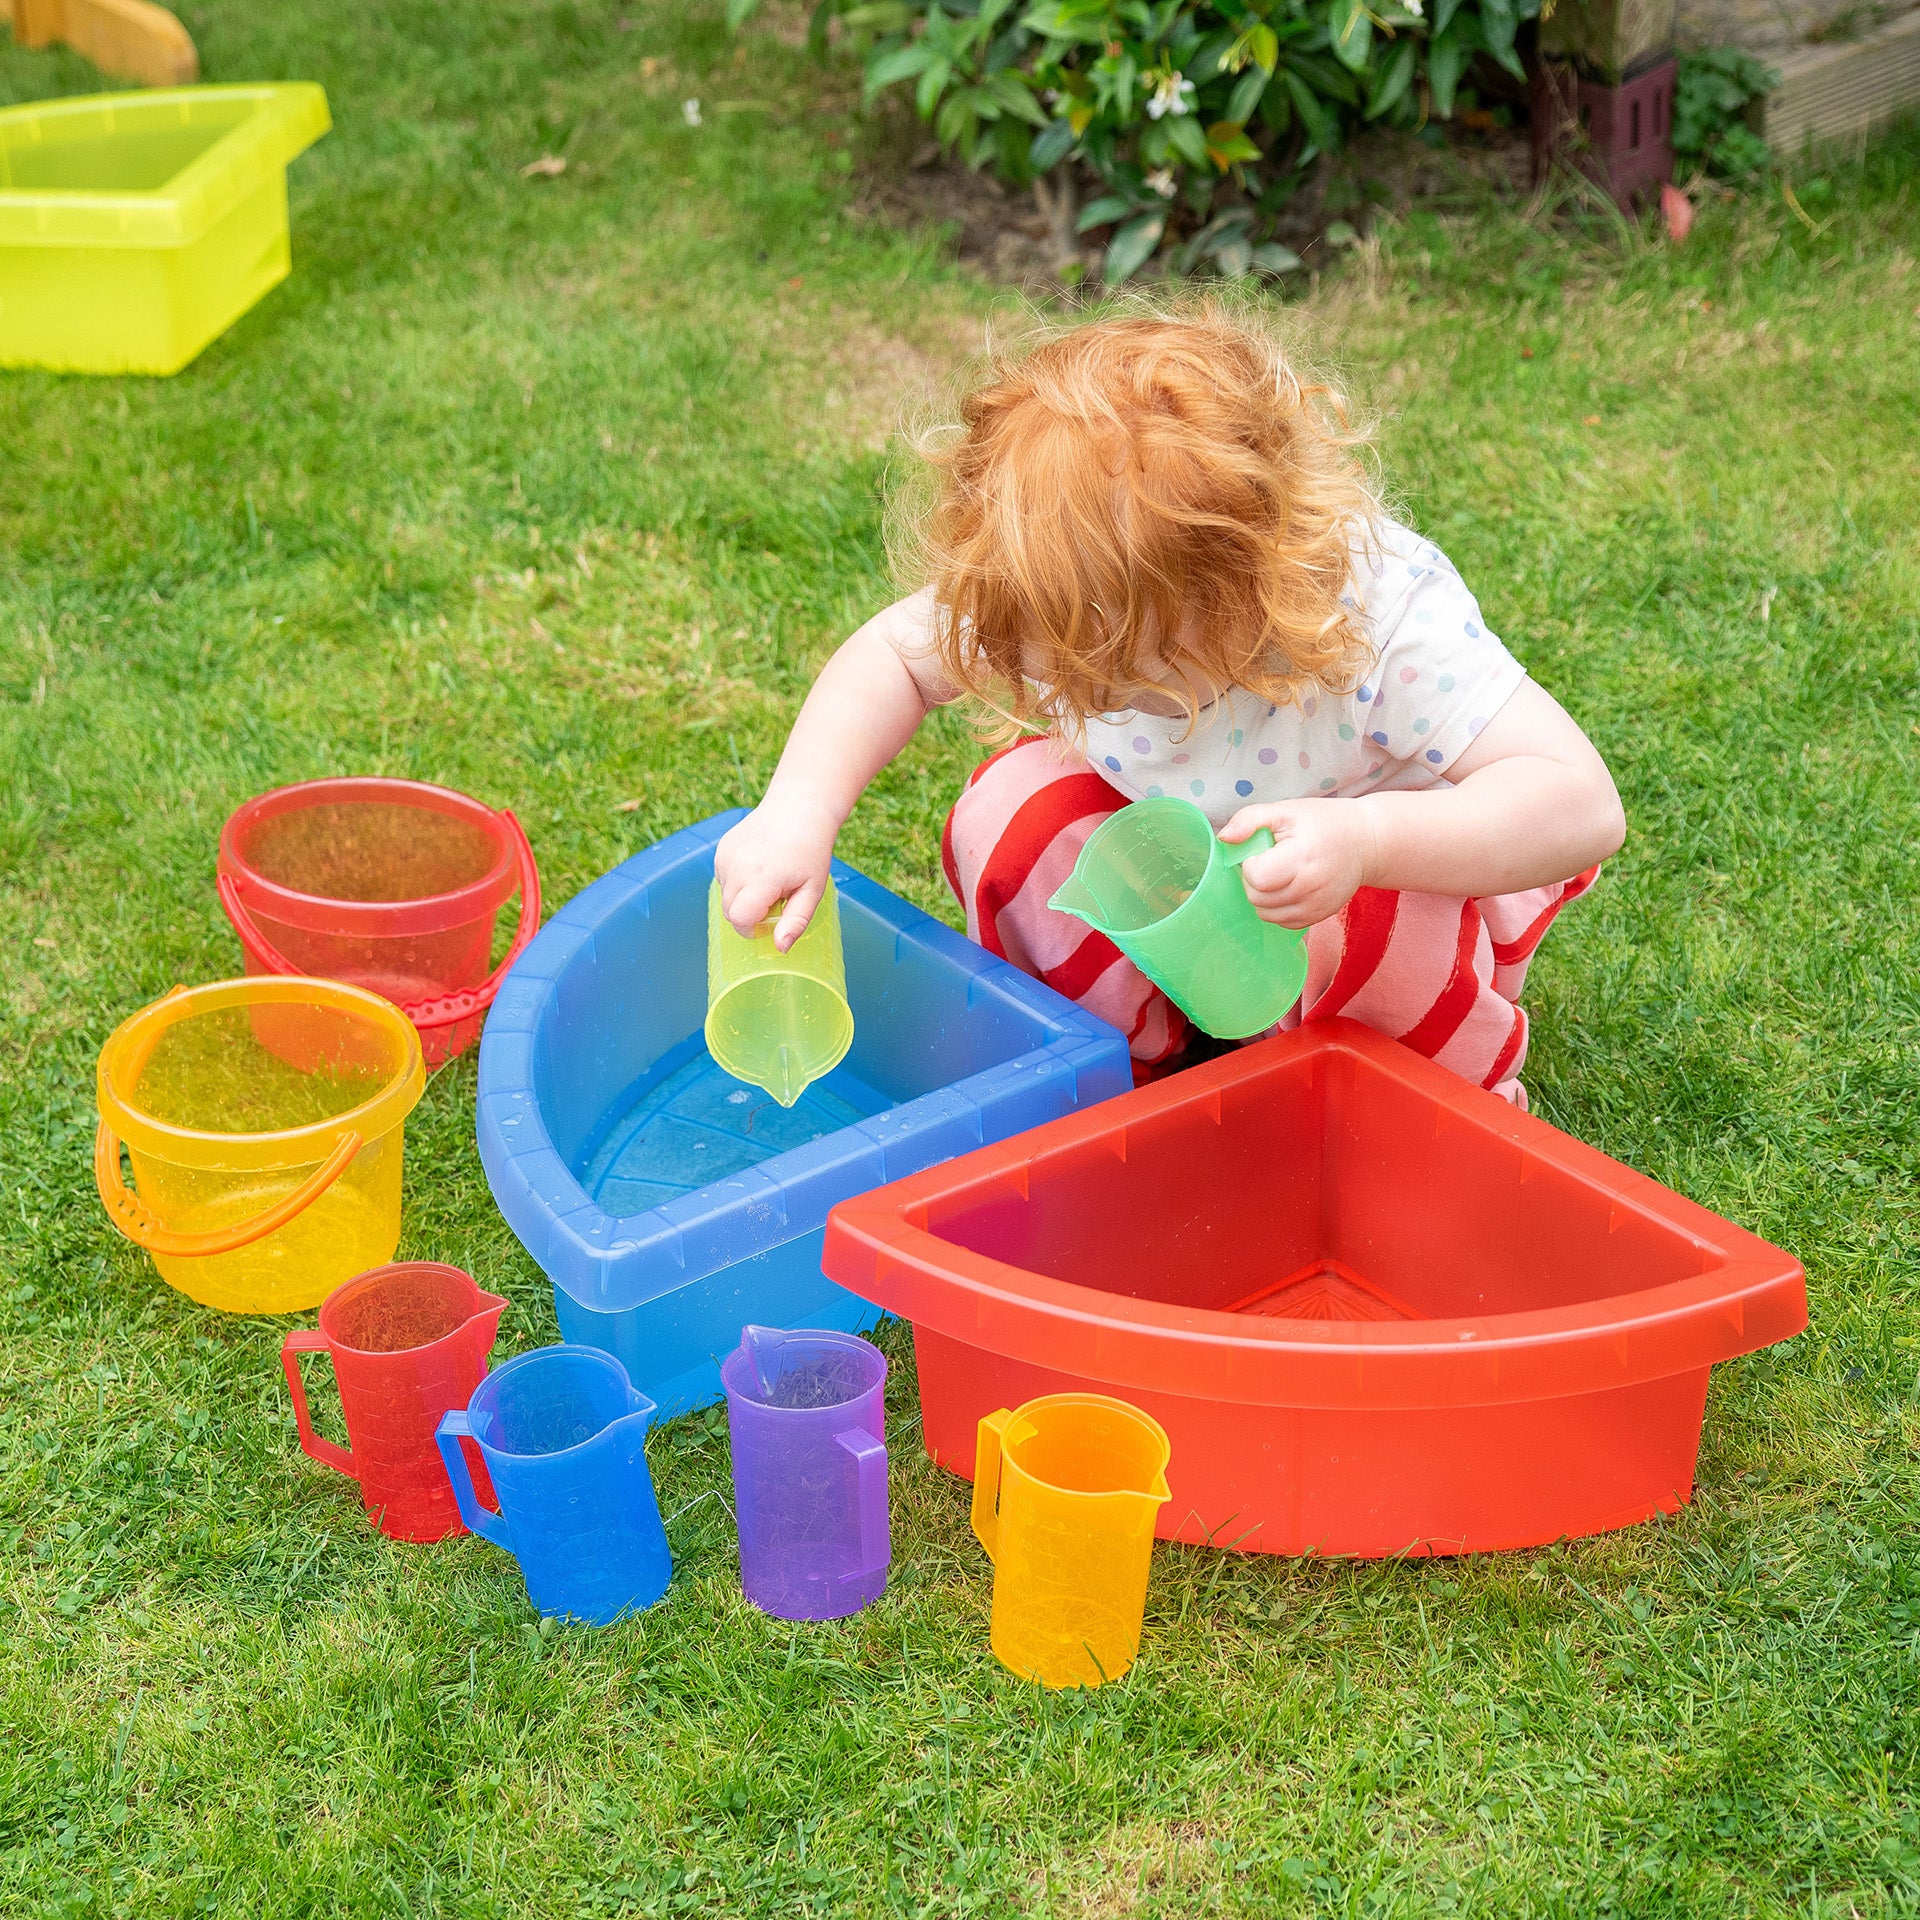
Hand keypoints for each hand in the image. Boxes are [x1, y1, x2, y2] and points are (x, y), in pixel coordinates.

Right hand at [712, 800, 838, 949]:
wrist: (799, 808)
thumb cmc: (811, 851)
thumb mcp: (812, 890)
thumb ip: (796, 921)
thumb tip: (780, 948)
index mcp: (762, 878)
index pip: (739, 919)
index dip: (753, 928)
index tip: (771, 921)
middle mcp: (737, 866)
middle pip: (730, 911)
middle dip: (749, 915)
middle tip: (775, 900)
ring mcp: (725, 856)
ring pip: (725, 896)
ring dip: (743, 898)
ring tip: (768, 879)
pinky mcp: (721, 849)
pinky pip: (723, 879)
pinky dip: (737, 881)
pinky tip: (758, 866)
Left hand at [1220, 799, 1374, 929]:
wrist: (1365, 843)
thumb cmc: (1324, 823)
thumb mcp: (1286, 811)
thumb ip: (1250, 820)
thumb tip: (1224, 838)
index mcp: (1302, 859)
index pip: (1256, 877)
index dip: (1251, 863)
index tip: (1263, 850)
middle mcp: (1310, 889)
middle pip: (1256, 898)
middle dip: (1254, 879)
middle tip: (1270, 860)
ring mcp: (1315, 908)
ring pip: (1264, 914)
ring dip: (1262, 895)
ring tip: (1280, 872)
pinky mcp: (1316, 918)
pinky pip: (1280, 921)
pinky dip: (1276, 907)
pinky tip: (1288, 886)